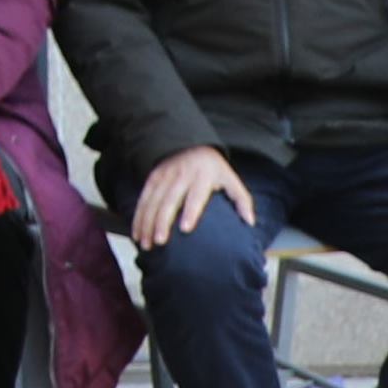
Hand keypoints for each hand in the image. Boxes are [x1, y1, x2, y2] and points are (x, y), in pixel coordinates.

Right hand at [131, 144, 252, 250]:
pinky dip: (138, 215)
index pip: (195, 196)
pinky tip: (137, 232)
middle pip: (169, 200)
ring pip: (153, 201)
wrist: (190, 144)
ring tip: (145, 243)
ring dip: (146, 222)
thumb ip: (242, 200)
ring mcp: (164, 176)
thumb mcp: (231, 179)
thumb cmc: (214, 169)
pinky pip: (143, 198)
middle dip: (162, 221)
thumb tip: (250, 222)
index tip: (185, 229)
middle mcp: (181, 176)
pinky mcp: (152, 178)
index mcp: (202, 177)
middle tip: (159, 242)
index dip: (190, 212)